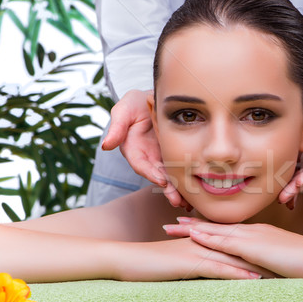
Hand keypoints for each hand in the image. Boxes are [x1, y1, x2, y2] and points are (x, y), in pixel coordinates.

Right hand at [101, 89, 190, 209]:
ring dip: (178, 190)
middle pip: (157, 176)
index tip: (161, 181)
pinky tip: (197, 192)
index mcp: (134, 149)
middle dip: (167, 189)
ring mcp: (162, 158)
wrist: (155, 98)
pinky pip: (181, 170)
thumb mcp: (124, 110)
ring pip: (170, 177)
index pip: (141, 164)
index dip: (150, 173)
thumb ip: (117, 126)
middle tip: (177, 201)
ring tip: (188, 203)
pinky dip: (188, 181)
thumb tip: (106, 145)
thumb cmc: (136, 103)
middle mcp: (148, 158)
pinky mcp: (176, 156)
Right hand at [112, 237, 274, 280]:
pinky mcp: (190, 262)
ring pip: (234, 257)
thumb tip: (209, 268)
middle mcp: (204, 242)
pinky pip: (218, 268)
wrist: (124, 259)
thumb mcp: (177, 260)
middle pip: (239, 248)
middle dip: (262, 254)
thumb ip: (195, 260)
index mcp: (203, 241)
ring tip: (279, 271)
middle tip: (285, 261)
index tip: (275, 255)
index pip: (234, 243)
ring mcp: (198, 251)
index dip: (255, 249)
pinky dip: (237, 273)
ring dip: (256, 264)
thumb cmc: (148, 262)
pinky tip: (252, 279)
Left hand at [164, 217, 302, 277]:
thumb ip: (268, 264)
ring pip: (217, 230)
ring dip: (194, 229)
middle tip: (172, 222)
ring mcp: (253, 236)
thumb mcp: (282, 262)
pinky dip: (208, 237)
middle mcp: (253, 231)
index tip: (191, 226)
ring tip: (173, 227)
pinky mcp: (255, 246)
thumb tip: (257, 273)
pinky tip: (193, 237)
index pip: (228, 230)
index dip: (209, 228)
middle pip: (217, 227)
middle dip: (194, 225)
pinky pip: (227, 241)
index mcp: (259, 235)